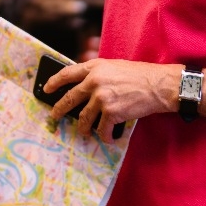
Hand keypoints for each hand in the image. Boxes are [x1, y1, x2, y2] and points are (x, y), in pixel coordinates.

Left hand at [43, 58, 179, 142]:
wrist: (158, 85)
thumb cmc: (140, 75)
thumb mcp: (114, 66)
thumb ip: (98, 74)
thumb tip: (85, 87)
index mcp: (94, 67)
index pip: (67, 73)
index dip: (54, 81)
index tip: (47, 89)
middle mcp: (94, 81)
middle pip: (69, 98)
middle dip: (60, 109)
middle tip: (55, 116)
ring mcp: (101, 97)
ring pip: (84, 118)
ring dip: (84, 128)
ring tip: (85, 133)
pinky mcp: (111, 112)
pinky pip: (102, 129)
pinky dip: (105, 136)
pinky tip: (108, 138)